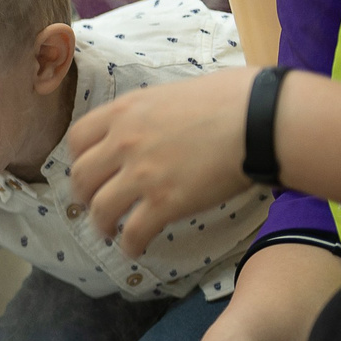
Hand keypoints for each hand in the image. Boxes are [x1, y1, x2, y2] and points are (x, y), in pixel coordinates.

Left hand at [68, 66, 256, 253]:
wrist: (262, 120)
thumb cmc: (233, 98)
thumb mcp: (175, 93)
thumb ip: (152, 112)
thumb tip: (157, 122)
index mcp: (125, 112)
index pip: (78, 139)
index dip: (78, 159)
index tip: (89, 170)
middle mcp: (124, 142)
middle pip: (81, 177)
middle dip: (83, 195)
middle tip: (94, 203)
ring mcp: (142, 174)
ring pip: (100, 209)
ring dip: (100, 224)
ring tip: (109, 231)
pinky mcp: (165, 203)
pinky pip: (134, 232)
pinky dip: (130, 244)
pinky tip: (135, 248)